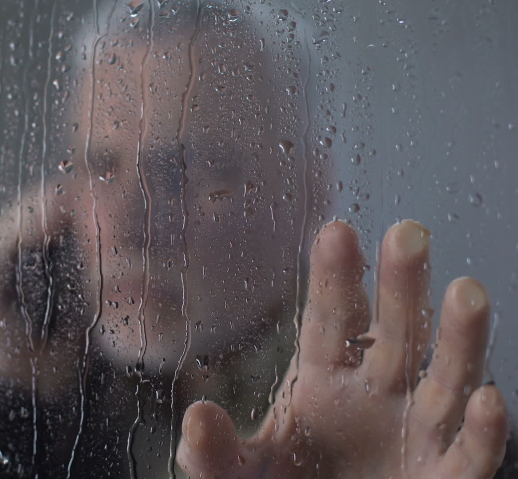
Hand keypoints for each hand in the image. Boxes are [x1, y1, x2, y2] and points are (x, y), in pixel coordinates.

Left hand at [177, 220, 507, 477]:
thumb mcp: (238, 472)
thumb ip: (215, 450)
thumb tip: (198, 416)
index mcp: (322, 380)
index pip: (330, 321)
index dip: (334, 280)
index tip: (336, 230)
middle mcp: (374, 395)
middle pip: (393, 333)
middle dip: (402, 286)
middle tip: (408, 234)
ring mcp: (413, 434)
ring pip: (444, 380)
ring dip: (459, 340)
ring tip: (467, 292)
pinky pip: (468, 457)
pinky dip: (484, 434)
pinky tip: (490, 401)